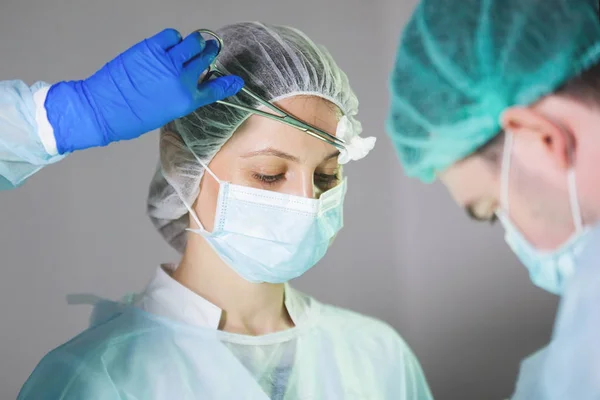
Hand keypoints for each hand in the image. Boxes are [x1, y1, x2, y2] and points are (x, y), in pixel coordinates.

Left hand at [46, 28, 242, 153]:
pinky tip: (169, 44)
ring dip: (194, 42)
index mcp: (187, 101)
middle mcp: (182, 80)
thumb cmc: (132, 117)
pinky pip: (171, 35)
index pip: (216, 89)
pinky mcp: (152, 49)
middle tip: (209, 48)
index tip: (235, 80)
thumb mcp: (167, 112)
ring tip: (190, 44)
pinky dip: (173, 38)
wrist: (103, 109)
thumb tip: (188, 81)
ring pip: (192, 42)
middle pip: (205, 59)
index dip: (228, 84)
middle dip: (209, 52)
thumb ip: (182, 96)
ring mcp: (168, 62)